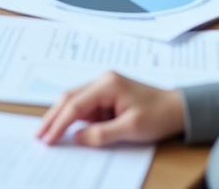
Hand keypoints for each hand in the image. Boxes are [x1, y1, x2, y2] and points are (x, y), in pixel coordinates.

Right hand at [37, 72, 184, 146]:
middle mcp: (102, 80)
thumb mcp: (131, 128)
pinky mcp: (108, 94)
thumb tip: (77, 137)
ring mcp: (105, 86)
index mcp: (107, 84)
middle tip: (39, 135)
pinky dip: (75, 116)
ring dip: (62, 117)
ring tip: (48, 133)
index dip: (59, 122)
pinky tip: (67, 127)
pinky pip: (86, 105)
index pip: (75, 104)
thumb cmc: (159, 115)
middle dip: (53, 117)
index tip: (47, 138)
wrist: (179, 108)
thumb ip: (102, 133)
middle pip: (70, 98)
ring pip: (75, 100)